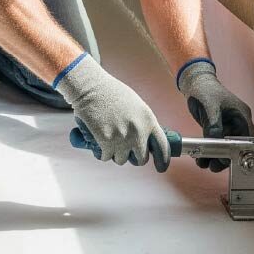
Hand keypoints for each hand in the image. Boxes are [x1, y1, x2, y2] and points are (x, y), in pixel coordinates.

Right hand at [56, 54, 171, 170]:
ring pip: (121, 160)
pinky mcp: (106, 141)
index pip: (162, 147)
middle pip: (141, 159)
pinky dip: (101, 152)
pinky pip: (105, 157)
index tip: (160, 167)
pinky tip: (99, 142)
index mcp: (148, 120)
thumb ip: (142, 123)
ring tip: (108, 139)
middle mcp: (138, 131)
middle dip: (133, 156)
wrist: (90, 86)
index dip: (162, 160)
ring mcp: (122, 138)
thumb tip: (145, 140)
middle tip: (124, 148)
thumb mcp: (135, 105)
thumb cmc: (111, 92)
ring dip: (115, 153)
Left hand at [177, 59, 253, 172]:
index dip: (239, 152)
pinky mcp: (218, 128)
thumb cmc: (206, 90)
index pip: (246, 139)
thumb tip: (215, 144)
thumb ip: (214, 127)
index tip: (227, 161)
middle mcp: (238, 122)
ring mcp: (228, 126)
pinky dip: (211, 150)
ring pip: (226, 147)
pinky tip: (202, 158)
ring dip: (216, 156)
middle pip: (236, 146)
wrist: (195, 82)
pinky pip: (217, 142)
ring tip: (203, 164)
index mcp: (242, 116)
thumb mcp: (210, 108)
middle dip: (224, 157)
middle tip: (213, 167)